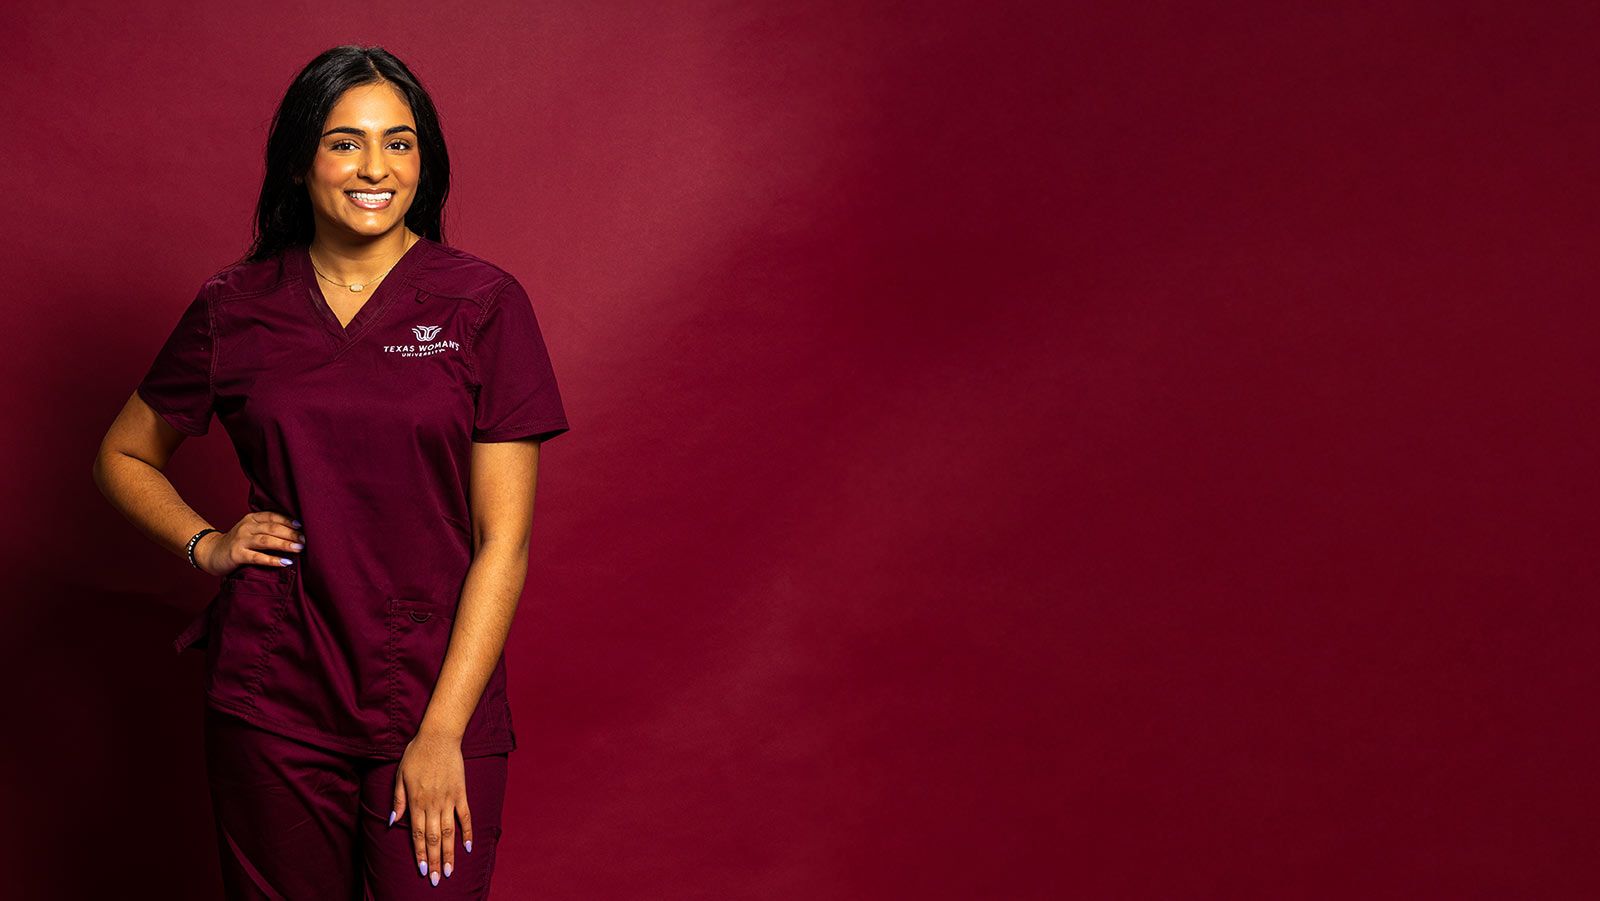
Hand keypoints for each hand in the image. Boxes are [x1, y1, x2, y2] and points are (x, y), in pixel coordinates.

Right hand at [195, 511, 305, 576]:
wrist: (210, 552)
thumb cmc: (238, 543)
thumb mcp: (251, 530)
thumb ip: (267, 528)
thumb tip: (296, 532)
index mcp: (252, 518)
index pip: (273, 516)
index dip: (289, 521)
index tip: (303, 526)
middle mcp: (247, 527)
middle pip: (273, 528)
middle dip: (291, 534)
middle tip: (305, 540)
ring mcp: (241, 540)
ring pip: (266, 541)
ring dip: (284, 544)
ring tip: (299, 549)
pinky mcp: (236, 554)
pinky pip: (257, 557)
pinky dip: (272, 559)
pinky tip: (285, 562)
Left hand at [390, 729, 472, 884]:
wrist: (439, 737)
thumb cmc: (416, 754)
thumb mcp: (400, 776)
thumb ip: (398, 800)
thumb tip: (392, 822)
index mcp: (416, 801)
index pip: (418, 834)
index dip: (420, 854)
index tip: (422, 871)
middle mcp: (433, 804)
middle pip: (434, 838)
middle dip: (435, 861)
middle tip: (436, 879)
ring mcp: (449, 799)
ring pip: (450, 832)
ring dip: (450, 853)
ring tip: (450, 870)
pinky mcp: (461, 792)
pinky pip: (465, 816)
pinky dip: (467, 832)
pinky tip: (467, 847)